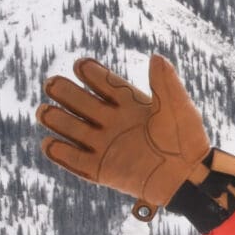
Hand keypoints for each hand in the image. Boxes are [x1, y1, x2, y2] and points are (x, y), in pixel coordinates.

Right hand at [35, 54, 213, 217]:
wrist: (189, 177)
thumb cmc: (187, 140)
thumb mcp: (178, 107)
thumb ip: (165, 83)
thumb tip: (156, 56)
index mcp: (127, 102)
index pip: (101, 81)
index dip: (89, 71)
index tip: (82, 65)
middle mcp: (111, 120)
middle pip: (77, 100)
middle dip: (63, 91)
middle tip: (53, 84)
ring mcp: (103, 144)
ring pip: (69, 127)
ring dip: (55, 118)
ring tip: (45, 112)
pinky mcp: (100, 169)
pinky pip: (73, 160)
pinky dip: (59, 152)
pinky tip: (51, 143)